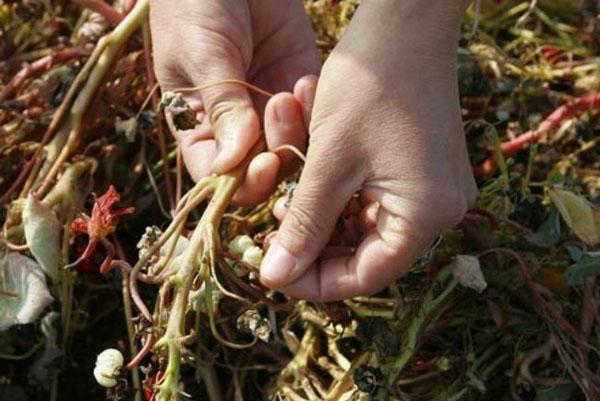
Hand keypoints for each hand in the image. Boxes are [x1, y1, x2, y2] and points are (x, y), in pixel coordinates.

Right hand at [150, 0, 319, 202]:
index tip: (264, 166)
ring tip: (289, 92)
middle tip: (278, 112)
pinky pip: (312, 115)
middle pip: (262, 168)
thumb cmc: (195, 3)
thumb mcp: (202, 54)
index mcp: (198, 126)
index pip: (219, 176)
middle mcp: (235, 124)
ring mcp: (268, 105)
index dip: (243, 182)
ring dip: (296, 130)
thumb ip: (221, 107)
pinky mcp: (297, 83)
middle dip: (277, 153)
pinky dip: (313, 107)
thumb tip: (231, 165)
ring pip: (292, 146)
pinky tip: (304, 81)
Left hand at [259, 0, 476, 300]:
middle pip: (364, 251)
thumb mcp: (328, 162)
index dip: (314, 281)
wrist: (406, 20)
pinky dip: (337, 189)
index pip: (366, 276)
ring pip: (362, 222)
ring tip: (284, 191)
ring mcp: (433, 187)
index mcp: (426, 214)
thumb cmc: (369, 84)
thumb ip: (303, 225)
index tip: (271, 271)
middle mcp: (439, 209)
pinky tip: (309, 167)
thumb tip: (274, 277)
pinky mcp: (422, 167)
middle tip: (269, 232)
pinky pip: (373, 195)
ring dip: (319, 209)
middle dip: (312, 241)